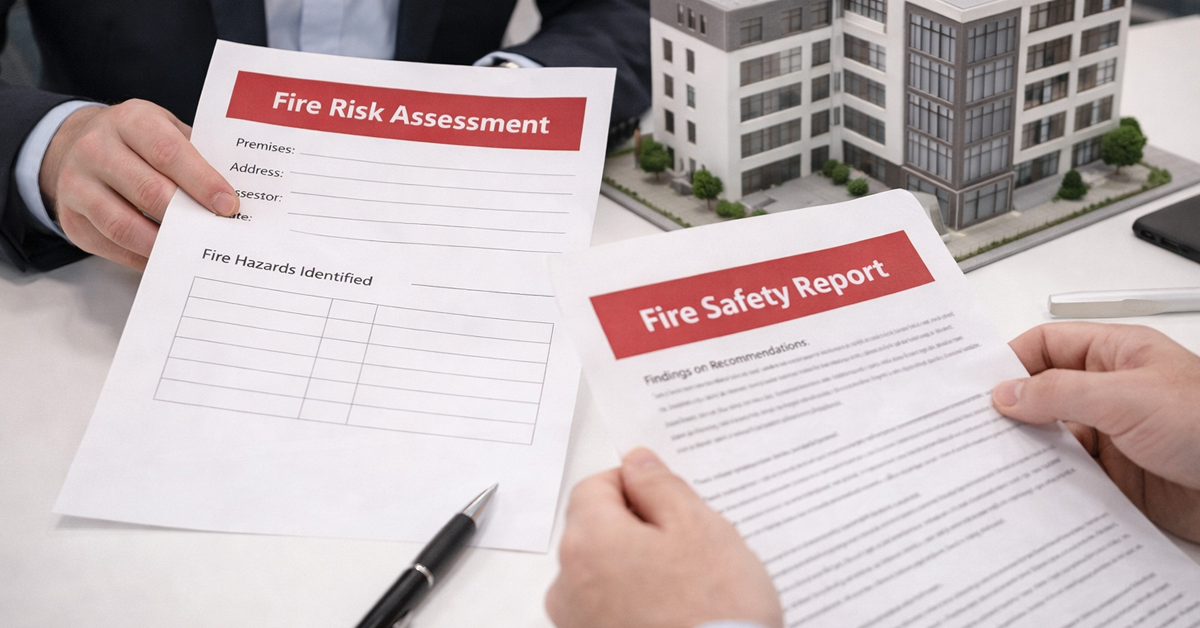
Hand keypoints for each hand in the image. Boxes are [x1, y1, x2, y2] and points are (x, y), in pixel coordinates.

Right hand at [39, 100, 237, 268]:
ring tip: (194, 251)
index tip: (228, 205)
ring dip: (164, 244)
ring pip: (123, 225)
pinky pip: (110, 245)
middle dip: (187, 217)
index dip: (201, 181)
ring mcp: (76, 184)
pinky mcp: (71, 218)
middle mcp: (96, 149)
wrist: (77, 144)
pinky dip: (141, 257)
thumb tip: (231, 195)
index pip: (168, 152)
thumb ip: (196, 155)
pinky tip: (167, 258)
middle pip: (148, 191)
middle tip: (216, 234)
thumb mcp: (165, 129)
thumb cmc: (136, 141)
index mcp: (129, 121)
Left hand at [546, 448, 781, 627]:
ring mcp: (577, 623)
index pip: (594, 487)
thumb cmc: (714, 610)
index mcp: (588, 541)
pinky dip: (636, 604)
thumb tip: (637, 463)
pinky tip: (675, 613)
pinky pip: (609, 609)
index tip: (668, 499)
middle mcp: (568, 584)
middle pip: (596, 532)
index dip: (633, 486)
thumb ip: (660, 486)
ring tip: (688, 588)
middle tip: (690, 548)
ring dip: (638, 569)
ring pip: (604, 573)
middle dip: (639, 530)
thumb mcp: (698, 527)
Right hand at [992, 322, 1199, 541]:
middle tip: (972, 425)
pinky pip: (1070, 479)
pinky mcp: (1118, 479)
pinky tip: (1029, 491)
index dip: (1010, 360)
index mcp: (1116, 355)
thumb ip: (1059, 393)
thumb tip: (1006, 393)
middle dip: (1011, 409)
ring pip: (1053, 439)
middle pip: (1044, 394)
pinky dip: (1047, 485)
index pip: (1047, 346)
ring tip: (993, 461)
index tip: (976, 384)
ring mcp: (1114, 437)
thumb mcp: (1126, 397)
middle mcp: (1112, 393)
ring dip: (1028, 451)